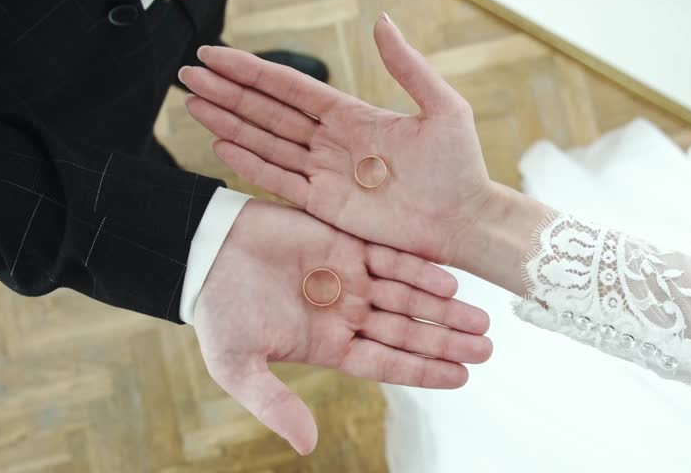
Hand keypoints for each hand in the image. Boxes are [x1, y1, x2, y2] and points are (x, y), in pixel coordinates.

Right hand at [179, 14, 491, 265]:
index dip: (253, 71)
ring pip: (266, 142)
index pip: (291, 87)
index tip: (217, 55)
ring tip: (194, 104)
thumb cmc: (460, 166)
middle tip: (187, 74)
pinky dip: (249, 164)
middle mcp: (332, 142)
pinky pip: (279, 181)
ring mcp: (325, 173)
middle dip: (228, 92)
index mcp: (353, 115)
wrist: (465, 220)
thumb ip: (407, 67)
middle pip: (268, 111)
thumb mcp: (442, 107)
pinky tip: (221, 146)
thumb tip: (381, 21)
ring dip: (229, 123)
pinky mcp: (325, 205)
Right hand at [193, 199, 491, 454]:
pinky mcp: (344, 243)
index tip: (462, 378)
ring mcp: (349, 279)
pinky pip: (389, 259)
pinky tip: (448, 281)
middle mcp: (346, 315)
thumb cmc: (217, 313)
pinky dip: (417, 270)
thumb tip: (308, 446)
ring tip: (480, 318)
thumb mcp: (238, 366)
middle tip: (487, 347)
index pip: (386, 363)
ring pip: (407, 296)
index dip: (423, 371)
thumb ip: (274, 403)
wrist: (203, 252)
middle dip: (446, 340)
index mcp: (327, 346)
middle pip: (407, 331)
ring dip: (443, 307)